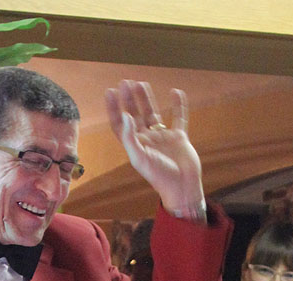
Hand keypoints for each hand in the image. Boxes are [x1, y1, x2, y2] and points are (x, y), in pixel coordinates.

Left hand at [104, 81, 203, 216]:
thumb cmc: (160, 176)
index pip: (121, 124)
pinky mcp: (179, 137)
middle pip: (135, 115)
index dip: (114, 109)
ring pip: (153, 114)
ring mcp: (163, 138)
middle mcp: (148, 140)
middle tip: (126, 82)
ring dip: (147, 99)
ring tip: (141, 83)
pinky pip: (179, 118)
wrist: (182, 187)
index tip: (110, 92)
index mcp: (136, 145)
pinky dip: (179, 105)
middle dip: (129, 99)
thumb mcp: (140, 158)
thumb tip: (125, 115)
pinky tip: (176, 92)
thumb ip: (130, 137)